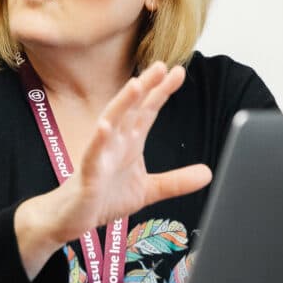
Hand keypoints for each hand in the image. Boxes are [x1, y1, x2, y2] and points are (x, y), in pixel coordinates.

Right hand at [56, 61, 211, 238]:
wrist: (75, 217)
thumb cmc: (104, 197)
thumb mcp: (149, 190)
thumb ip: (176, 181)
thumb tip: (208, 173)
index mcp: (129, 142)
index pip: (147, 111)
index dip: (161, 91)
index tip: (178, 72)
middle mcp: (115, 142)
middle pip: (131, 109)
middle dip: (145, 87)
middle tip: (160, 66)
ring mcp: (100, 154)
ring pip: (111, 122)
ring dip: (123, 103)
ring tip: (136, 85)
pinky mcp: (88, 173)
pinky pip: (93, 154)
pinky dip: (99, 141)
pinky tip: (105, 127)